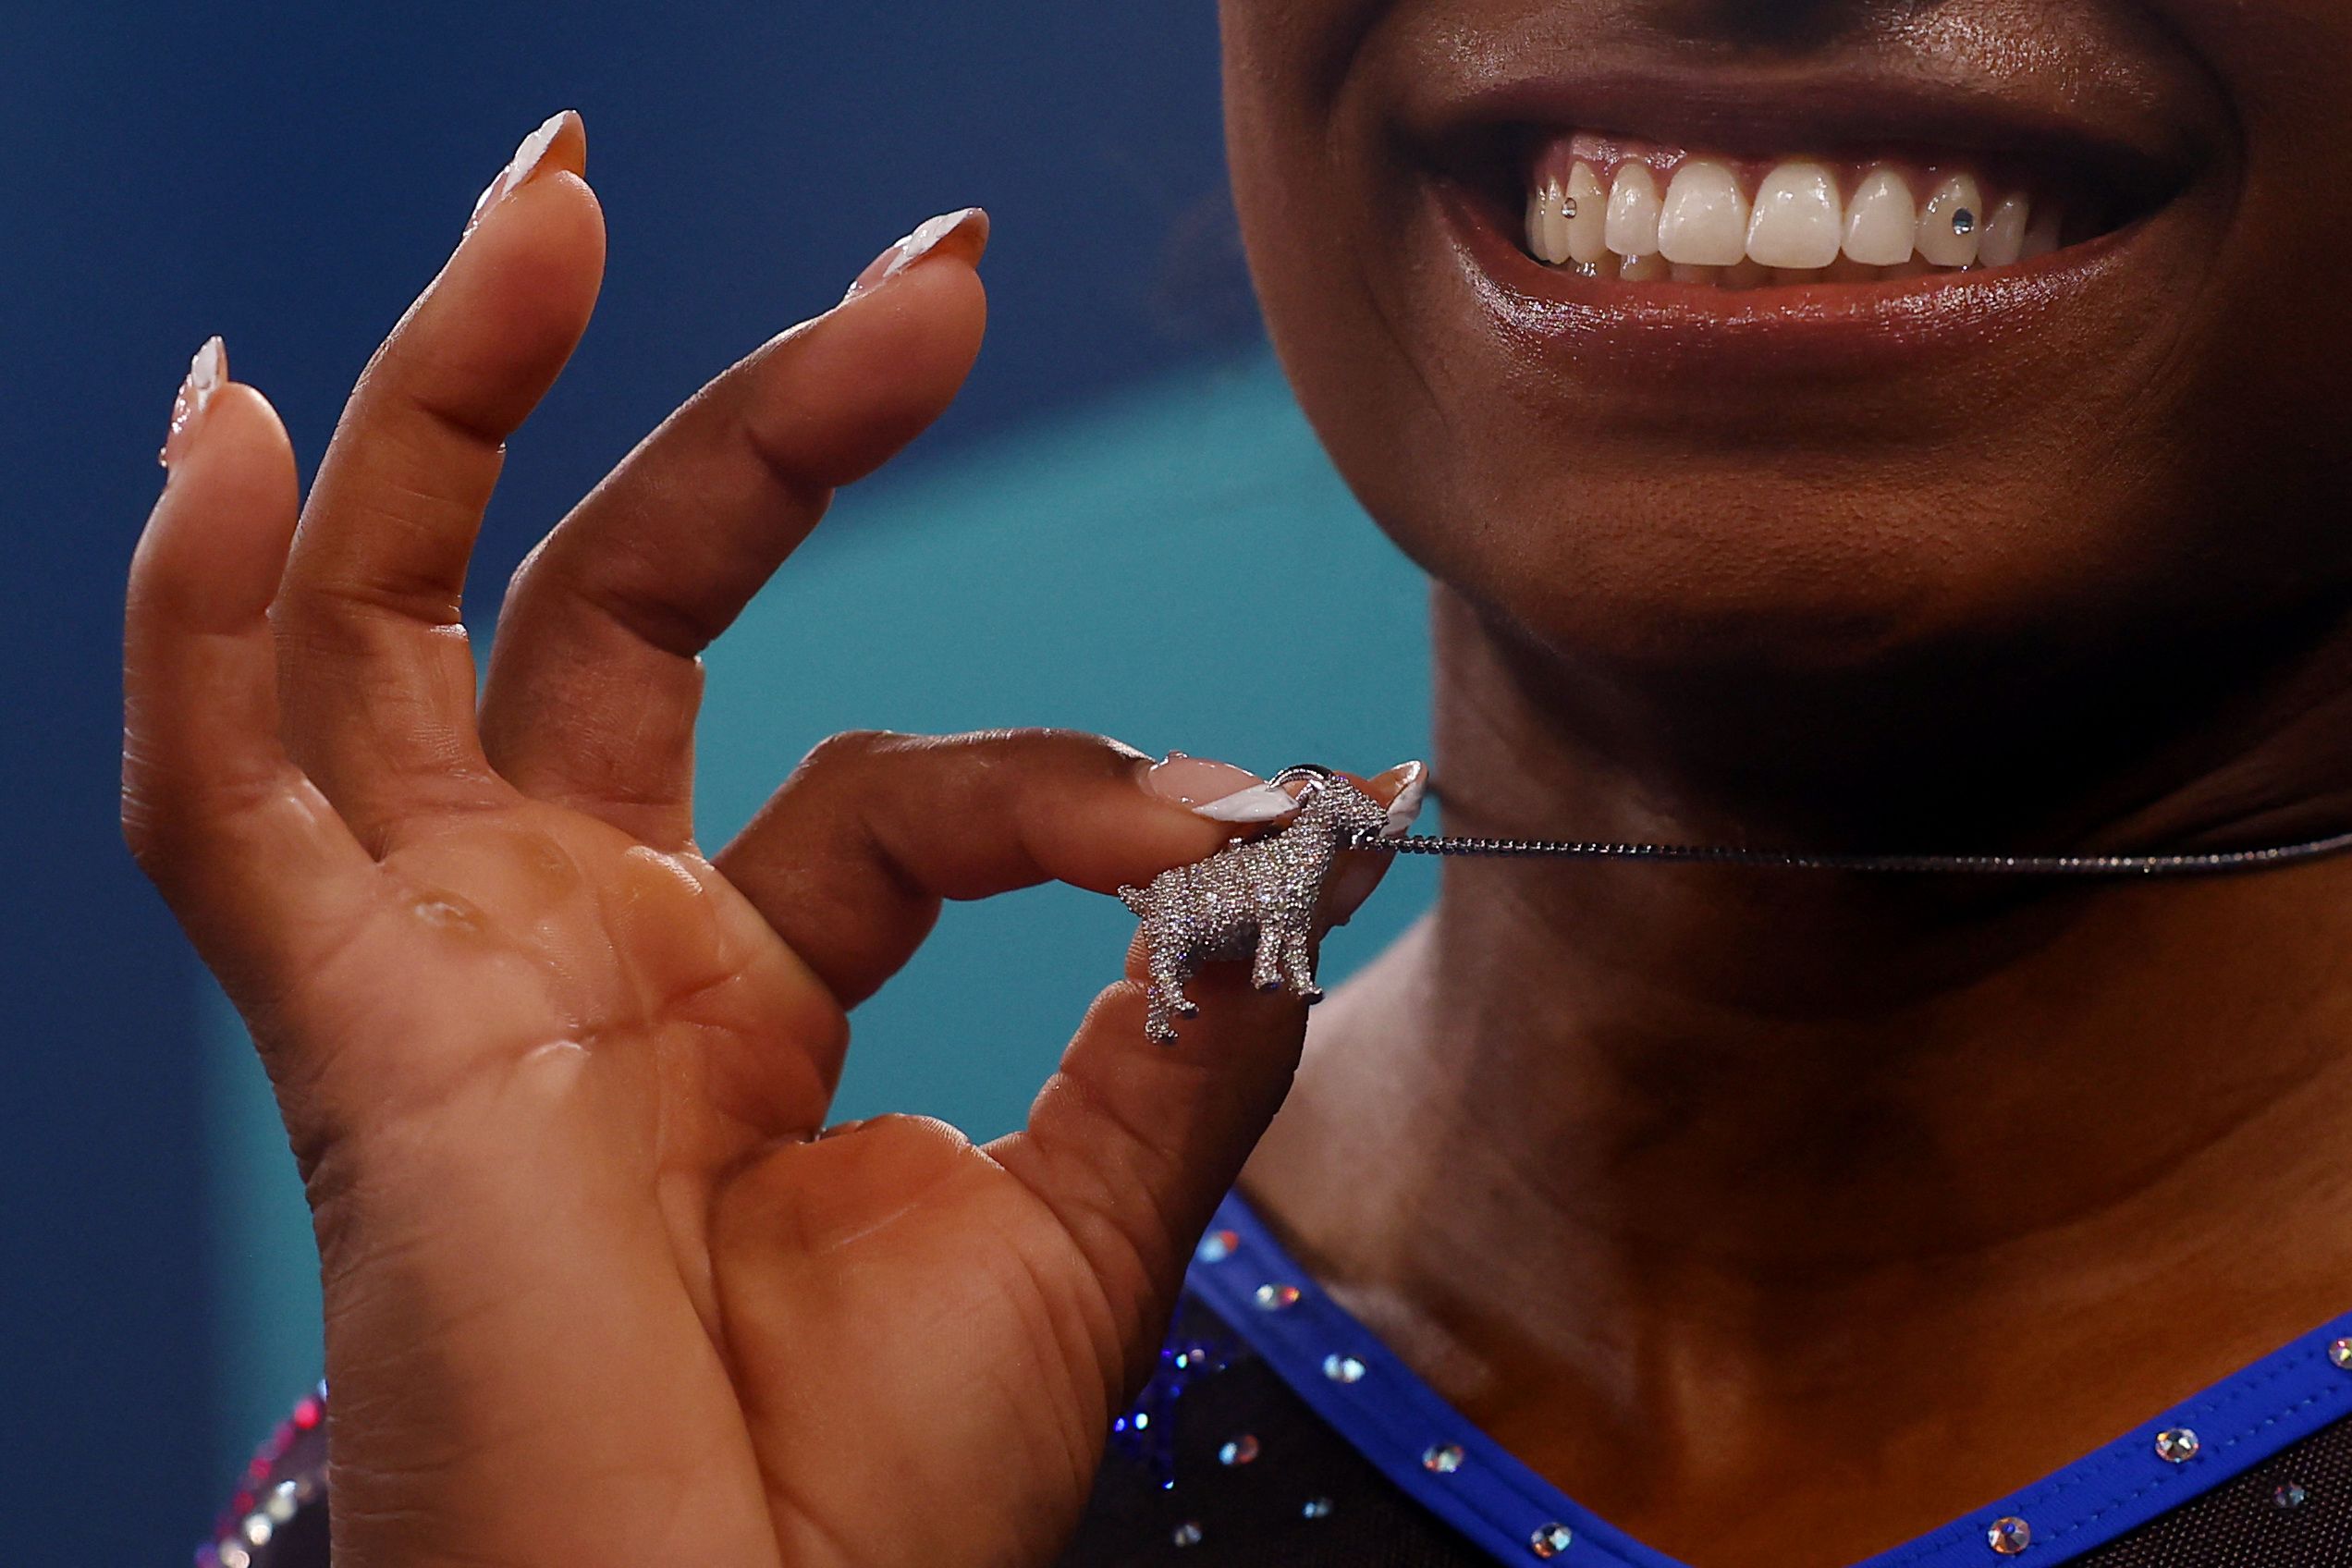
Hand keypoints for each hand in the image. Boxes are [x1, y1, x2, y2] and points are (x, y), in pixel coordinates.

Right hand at [125, 114, 1407, 1567]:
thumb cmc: (866, 1514)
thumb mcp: (1074, 1225)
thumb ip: (1172, 1021)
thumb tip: (1295, 833)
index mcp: (732, 990)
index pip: (897, 780)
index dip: (1070, 773)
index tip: (1232, 808)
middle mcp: (574, 946)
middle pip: (618, 606)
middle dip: (754, 419)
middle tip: (926, 275)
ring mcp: (448, 971)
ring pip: (390, 627)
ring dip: (449, 409)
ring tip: (551, 206)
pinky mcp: (348, 1036)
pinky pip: (212, 797)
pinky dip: (196, 613)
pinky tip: (228, 429)